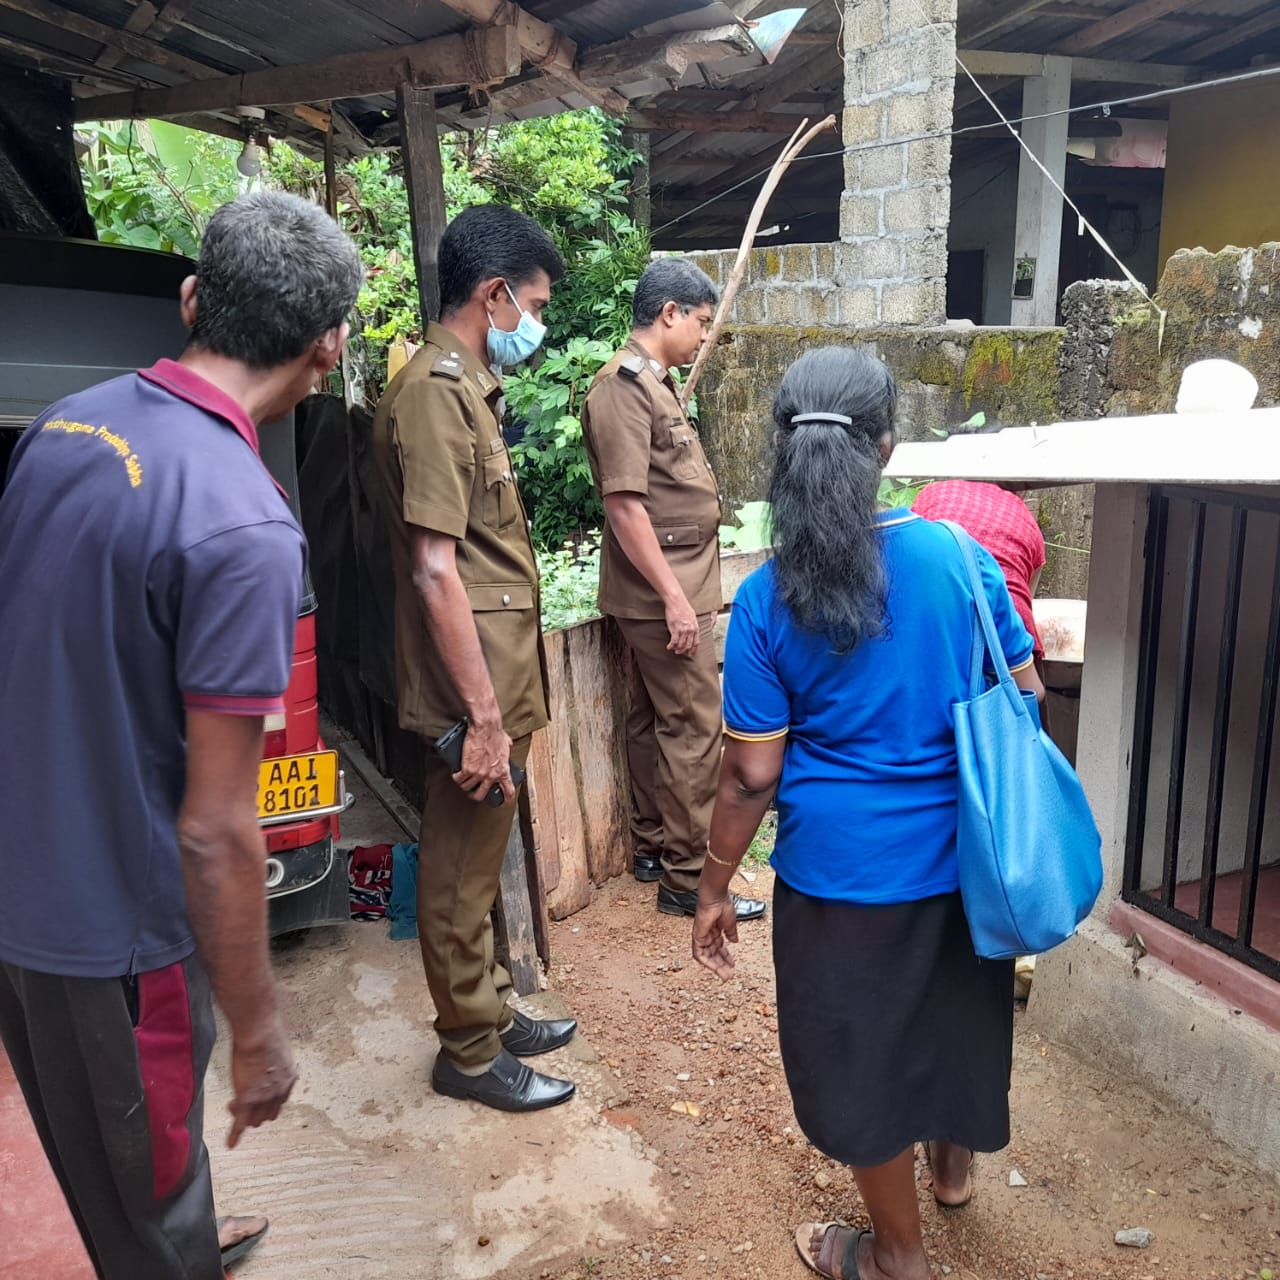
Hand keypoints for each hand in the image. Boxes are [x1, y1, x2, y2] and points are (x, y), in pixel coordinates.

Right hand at [227, 1013, 296, 1147]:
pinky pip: (241, 1122)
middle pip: (268, 1113)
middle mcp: (280, 1090)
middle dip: (255, 1111)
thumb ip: (271, 1059)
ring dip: (243, 1117)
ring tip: (232, 1106)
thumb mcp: (274, 1048)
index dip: (267, 1101)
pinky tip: (230, 1144)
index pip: (280, 1100)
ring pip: (254, 1119)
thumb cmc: (264, 1032)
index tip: (257, 1098)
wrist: (259, 1031)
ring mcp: (264, 1096)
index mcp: (289, 1077)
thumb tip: (264, 1055)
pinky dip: (235, 1135)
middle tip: (239, 1103)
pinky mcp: (248, 1099)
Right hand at [454, 716, 513, 804]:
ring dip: (463, 784)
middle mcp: (491, 776)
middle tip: (471, 791)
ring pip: (467, 787)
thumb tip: (508, 746)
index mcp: (503, 770)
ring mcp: (479, 774)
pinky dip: (456, 777)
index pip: (508, 790)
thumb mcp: (506, 745)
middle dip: (474, 795)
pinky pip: (459, 779)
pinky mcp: (467, 769)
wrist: (486, 728)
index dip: (506, 799)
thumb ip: (507, 749)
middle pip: (480, 795)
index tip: (504, 801)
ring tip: (462, 778)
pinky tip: (456, 773)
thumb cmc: (496, 734)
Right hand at [665, 595, 698, 655]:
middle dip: (684, 651)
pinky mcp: (675, 629)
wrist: (676, 602)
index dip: (693, 650)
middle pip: (688, 645)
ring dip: (677, 649)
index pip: (696, 642)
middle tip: (680, 652)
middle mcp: (690, 630)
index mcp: (695, 627)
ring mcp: (683, 630)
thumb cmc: (683, 607)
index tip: (690, 653)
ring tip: (674, 649)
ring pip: (681, 645)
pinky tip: (668, 647)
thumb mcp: (692, 616)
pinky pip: (674, 641)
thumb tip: (690, 631)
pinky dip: (671, 646)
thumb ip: (692, 625)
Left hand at [692, 893, 738, 979]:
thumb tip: (735, 941)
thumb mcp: (729, 922)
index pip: (719, 947)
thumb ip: (731, 933)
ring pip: (707, 956)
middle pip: (714, 953)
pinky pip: (699, 954)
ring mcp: (701, 935)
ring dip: (716, 966)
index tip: (733, 965)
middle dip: (722, 964)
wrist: (715, 896)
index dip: (726, 957)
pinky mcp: (697, 936)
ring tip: (725, 974)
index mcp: (715, 929)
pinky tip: (715, 968)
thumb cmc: (722, 904)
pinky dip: (706, 962)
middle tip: (729, 974)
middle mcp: (707, 934)